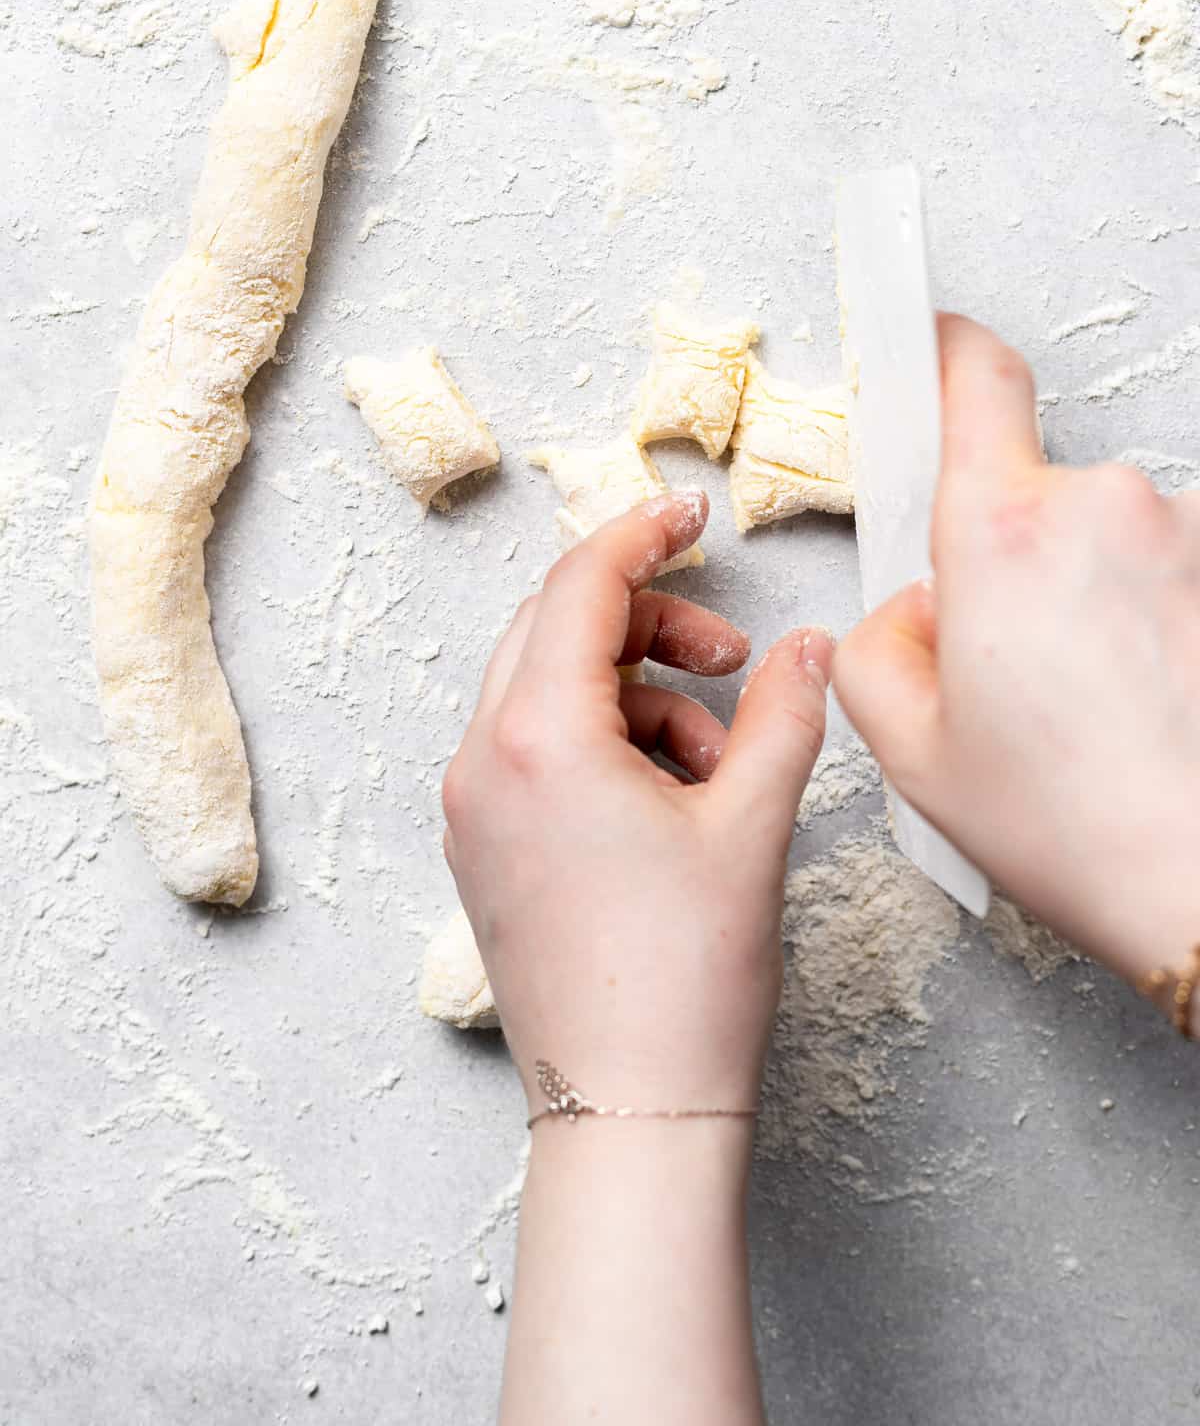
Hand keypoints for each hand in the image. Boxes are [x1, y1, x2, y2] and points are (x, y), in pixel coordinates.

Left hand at [442, 490, 834, 1112]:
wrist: (630, 1111)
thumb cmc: (685, 978)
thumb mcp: (752, 823)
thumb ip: (786, 712)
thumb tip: (810, 647)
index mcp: (537, 736)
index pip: (580, 586)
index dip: (643, 534)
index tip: (692, 512)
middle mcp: (483, 761)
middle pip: (555, 629)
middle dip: (648, 623)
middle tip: (729, 656)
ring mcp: (473, 809)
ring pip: (547, 691)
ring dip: (636, 694)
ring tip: (716, 760)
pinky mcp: (483, 850)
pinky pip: (536, 751)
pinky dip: (604, 744)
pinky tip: (672, 800)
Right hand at [835, 314, 1199, 997]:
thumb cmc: (1079, 826)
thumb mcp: (911, 748)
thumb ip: (875, 646)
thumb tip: (916, 609)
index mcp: (1004, 529)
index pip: (977, 375)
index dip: (945, 347)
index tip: (931, 341)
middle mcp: (1106, 506)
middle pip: (1032, 488)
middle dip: (1009, 555)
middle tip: (1009, 662)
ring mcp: (1189, 536)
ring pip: (1106, 540)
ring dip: (1088, 596)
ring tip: (1090, 709)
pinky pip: (1168, 573)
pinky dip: (1149, 625)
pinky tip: (1142, 708)